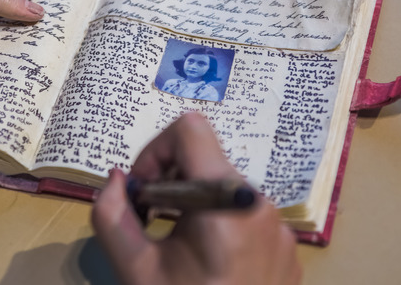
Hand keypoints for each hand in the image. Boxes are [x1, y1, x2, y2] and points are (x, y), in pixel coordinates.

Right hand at [92, 112, 300, 284]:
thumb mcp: (135, 270)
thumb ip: (111, 215)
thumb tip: (116, 179)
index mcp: (225, 201)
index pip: (189, 129)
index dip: (154, 151)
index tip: (143, 193)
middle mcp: (259, 204)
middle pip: (207, 160)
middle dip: (170, 182)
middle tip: (151, 223)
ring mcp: (280, 229)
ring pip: (225, 188)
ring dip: (192, 205)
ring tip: (178, 247)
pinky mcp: (288, 250)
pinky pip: (247, 216)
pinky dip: (219, 225)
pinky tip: (208, 265)